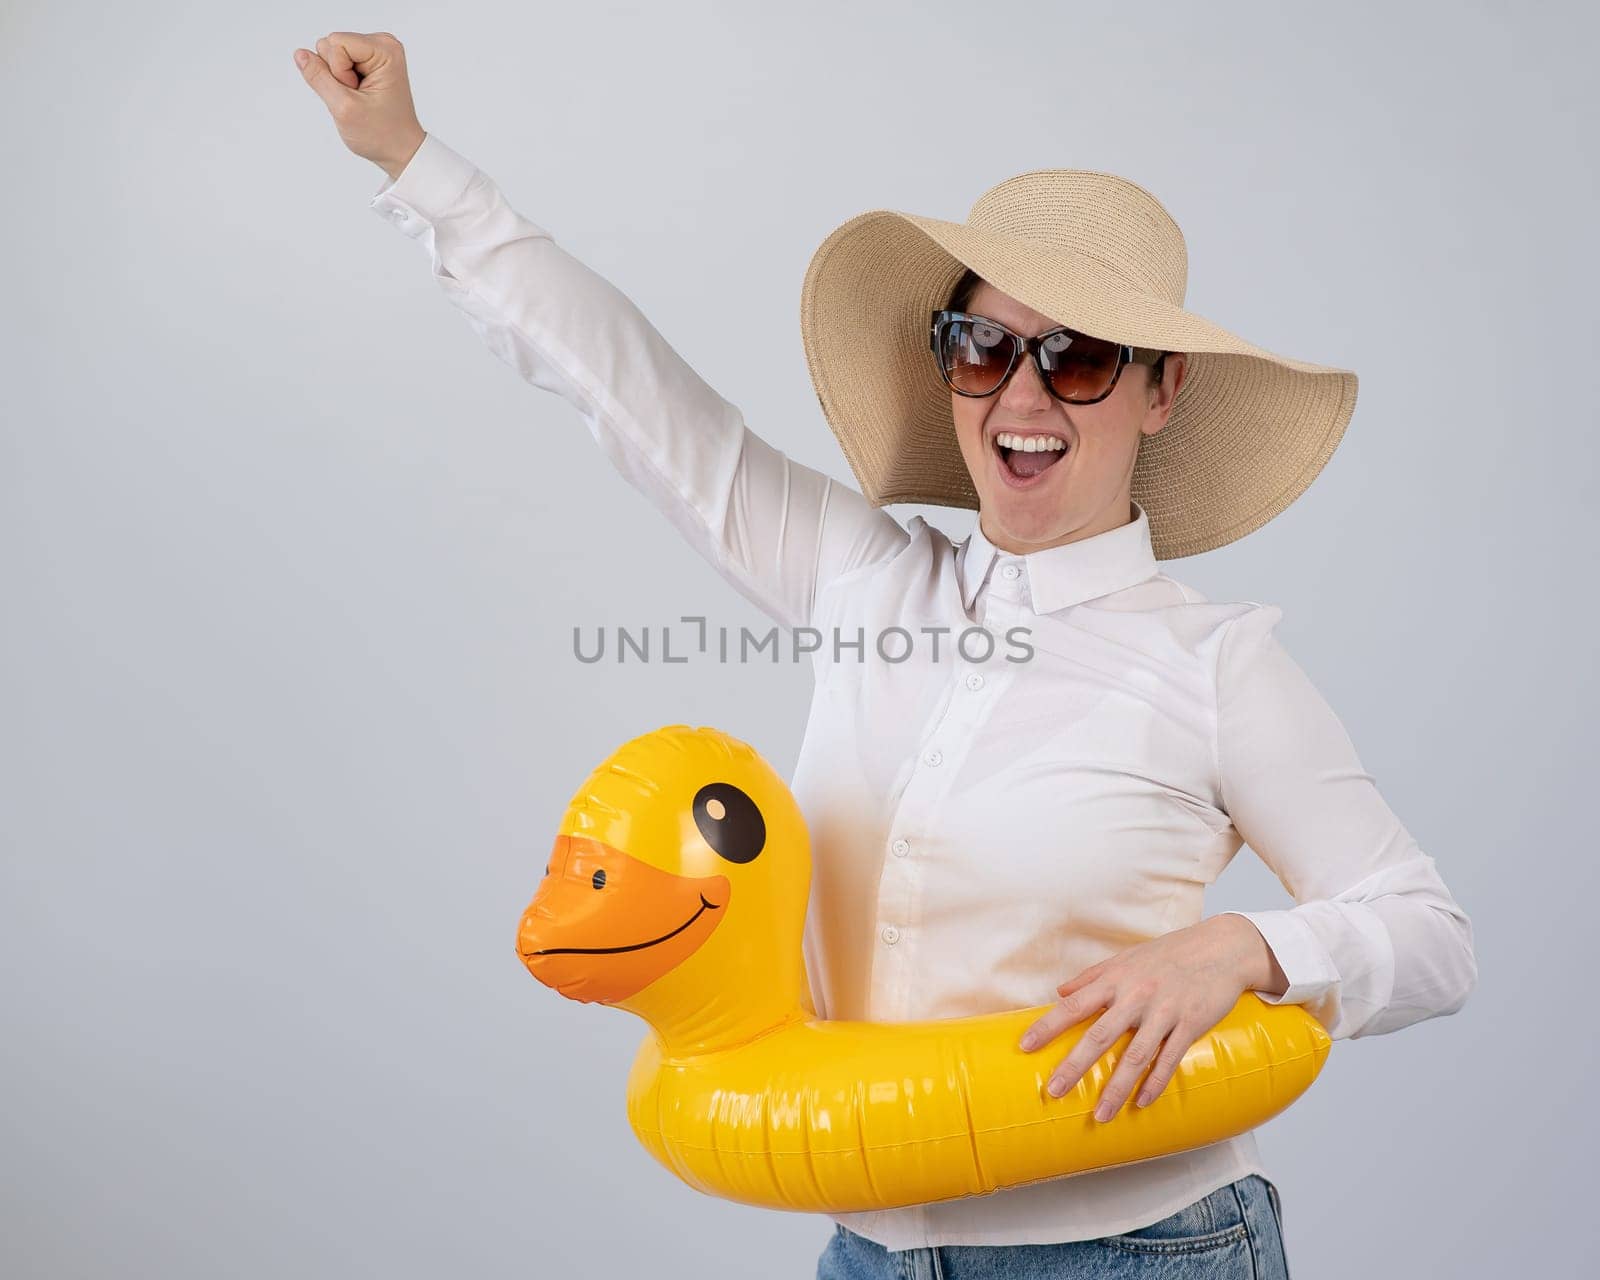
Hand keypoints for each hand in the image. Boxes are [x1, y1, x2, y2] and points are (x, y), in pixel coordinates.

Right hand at [294, 32, 426, 179]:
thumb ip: (318, 78)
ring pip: (330, 52)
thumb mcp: (343, 108)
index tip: (358, 93)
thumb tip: (299, 54)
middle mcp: (383, 43)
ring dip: (338, 79)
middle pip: (331, 44)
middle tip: (359, 97)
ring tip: (360, 97)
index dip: (338, 72)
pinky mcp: (367, 60)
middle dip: (337, 74)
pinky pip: (335, 61)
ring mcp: (375, 51)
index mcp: (385, 49)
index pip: (334, 42)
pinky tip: (359, 94)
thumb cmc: (381, 134)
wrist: (400, 150)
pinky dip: (341, 81)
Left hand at [1017, 915, 1283, 1122]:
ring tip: (1100, 1116)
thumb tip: (1059, 992)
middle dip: (1074, 1066)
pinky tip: (1142, 1103)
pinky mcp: (1190, 1024)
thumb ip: (1092, 976)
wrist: (1221, 948)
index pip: (1074, 1005)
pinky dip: (1155, 1084)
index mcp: (1116, 979)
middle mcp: (1137, 995)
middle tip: (1053, 1091)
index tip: (1024, 1046)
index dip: (1048, 1026)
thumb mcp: (1127, 958)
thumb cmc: (1169, 953)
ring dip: (1116, 1089)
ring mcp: (1164, 1012)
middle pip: (1099, 1035)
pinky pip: (1169, 1060)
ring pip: (1135, 1056)